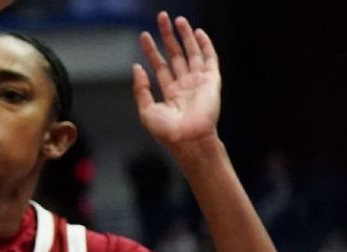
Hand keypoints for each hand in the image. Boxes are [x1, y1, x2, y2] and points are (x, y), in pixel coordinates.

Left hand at [133, 12, 220, 149]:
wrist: (187, 139)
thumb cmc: (167, 131)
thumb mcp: (146, 110)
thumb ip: (141, 88)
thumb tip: (136, 68)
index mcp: (170, 93)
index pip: (160, 66)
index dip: (151, 50)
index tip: (143, 36)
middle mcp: (184, 85)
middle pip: (175, 54)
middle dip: (168, 36)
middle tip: (161, 18)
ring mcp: (198, 82)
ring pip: (191, 52)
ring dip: (185, 35)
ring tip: (177, 20)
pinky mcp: (211, 81)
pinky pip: (209, 59)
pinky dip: (205, 45)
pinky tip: (198, 33)